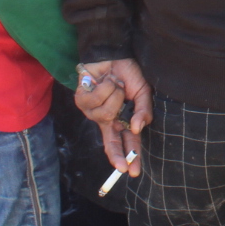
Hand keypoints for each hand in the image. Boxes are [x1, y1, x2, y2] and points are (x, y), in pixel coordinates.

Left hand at [74, 58, 152, 176]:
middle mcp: (105, 119)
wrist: (114, 54)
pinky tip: (106, 80)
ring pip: (105, 114)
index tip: (132, 171)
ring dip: (115, 95)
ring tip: (116, 83)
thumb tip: (138, 129)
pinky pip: (96, 100)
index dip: (129, 156)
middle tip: (123, 166)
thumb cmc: (129, 74)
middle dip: (117, 154)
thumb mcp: (143, 92)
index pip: (125, 142)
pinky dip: (105, 87)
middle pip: (110, 142)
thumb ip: (143, 111)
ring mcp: (92, 111)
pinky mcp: (80, 100)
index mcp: (121, 119)